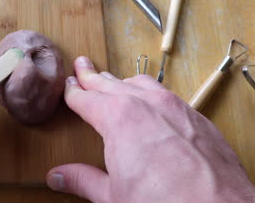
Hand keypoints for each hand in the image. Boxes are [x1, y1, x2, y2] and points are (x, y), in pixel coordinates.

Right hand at [46, 56, 254, 202]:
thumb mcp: (113, 196)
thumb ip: (83, 180)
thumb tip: (59, 176)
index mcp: (118, 119)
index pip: (86, 98)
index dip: (73, 92)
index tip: (68, 86)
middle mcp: (146, 104)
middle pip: (110, 84)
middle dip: (92, 76)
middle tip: (82, 65)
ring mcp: (174, 106)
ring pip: (140, 83)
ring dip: (121, 81)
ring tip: (111, 80)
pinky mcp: (195, 115)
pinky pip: (165, 93)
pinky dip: (149, 92)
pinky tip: (148, 99)